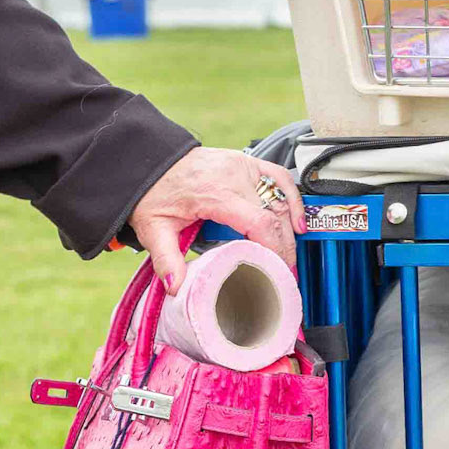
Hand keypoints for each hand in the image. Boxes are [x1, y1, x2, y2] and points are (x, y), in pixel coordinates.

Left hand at [130, 147, 305, 292]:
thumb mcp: (154, 228)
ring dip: (291, 229)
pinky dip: (293, 199)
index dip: (275, 249)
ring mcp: (244, 166)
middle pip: (275, 215)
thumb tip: (177, 286)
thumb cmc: (154, 192)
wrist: (151, 162)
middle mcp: (234, 176)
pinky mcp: (248, 162)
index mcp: (215, 192)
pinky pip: (280, 178)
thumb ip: (166, 259)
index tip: (278, 270)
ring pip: (281, 199)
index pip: (259, 222)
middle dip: (285, 247)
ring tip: (290, 254)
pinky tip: (298, 221)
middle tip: (285, 272)